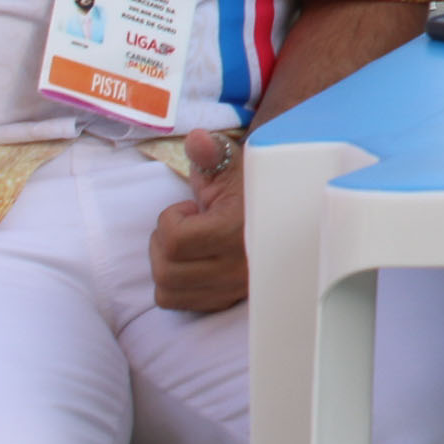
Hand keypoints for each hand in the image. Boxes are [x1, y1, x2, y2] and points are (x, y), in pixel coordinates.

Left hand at [150, 128, 247, 311]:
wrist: (280, 209)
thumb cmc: (250, 186)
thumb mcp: (232, 166)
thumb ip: (211, 154)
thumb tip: (198, 139)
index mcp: (240, 230)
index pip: (176, 241)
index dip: (171, 220)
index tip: (191, 207)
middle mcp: (240, 266)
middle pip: (166, 271)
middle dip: (163, 244)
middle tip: (186, 226)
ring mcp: (235, 287)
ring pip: (168, 290)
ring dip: (166, 264)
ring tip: (189, 244)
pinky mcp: (230, 299)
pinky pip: (181, 304)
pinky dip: (176, 284)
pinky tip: (194, 262)